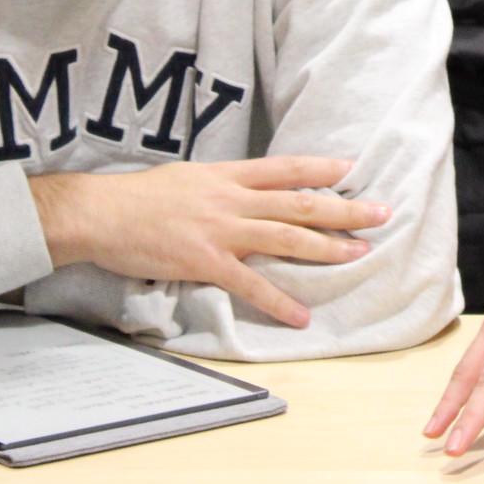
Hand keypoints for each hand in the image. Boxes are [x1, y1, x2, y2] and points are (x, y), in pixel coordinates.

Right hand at [29, 156, 386, 328]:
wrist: (100, 213)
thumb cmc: (139, 197)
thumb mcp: (187, 178)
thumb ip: (220, 186)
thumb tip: (243, 191)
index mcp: (227, 176)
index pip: (285, 168)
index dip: (322, 168)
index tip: (353, 169)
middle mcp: (233, 199)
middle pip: (300, 202)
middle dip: (345, 210)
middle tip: (382, 213)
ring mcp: (222, 230)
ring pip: (287, 237)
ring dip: (328, 248)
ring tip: (360, 255)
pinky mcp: (206, 261)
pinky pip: (251, 284)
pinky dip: (279, 301)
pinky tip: (302, 315)